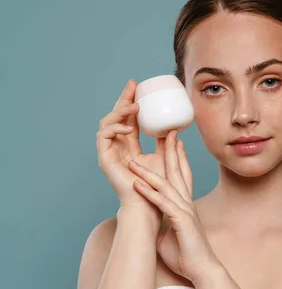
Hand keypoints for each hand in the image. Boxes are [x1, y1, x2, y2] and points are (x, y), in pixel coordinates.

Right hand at [96, 79, 169, 211]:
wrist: (150, 204)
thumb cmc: (158, 186)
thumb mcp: (165, 158)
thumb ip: (165, 142)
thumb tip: (172, 127)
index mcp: (129, 145)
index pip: (129, 118)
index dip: (132, 101)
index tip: (139, 86)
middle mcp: (117, 146)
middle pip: (116, 116)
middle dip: (124, 98)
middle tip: (133, 84)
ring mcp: (109, 152)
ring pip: (107, 122)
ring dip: (120, 111)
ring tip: (136, 106)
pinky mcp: (104, 158)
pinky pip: (103, 136)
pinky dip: (115, 128)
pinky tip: (129, 126)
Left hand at [128, 129, 219, 283]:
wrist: (202, 270)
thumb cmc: (188, 256)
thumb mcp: (172, 235)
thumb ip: (165, 225)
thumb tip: (154, 224)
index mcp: (186, 205)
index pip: (182, 176)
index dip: (178, 158)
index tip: (174, 142)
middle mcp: (187, 203)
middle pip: (178, 172)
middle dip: (170, 151)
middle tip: (166, 132)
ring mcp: (185, 211)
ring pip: (166, 185)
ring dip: (149, 171)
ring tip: (133, 160)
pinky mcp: (181, 221)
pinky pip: (162, 204)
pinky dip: (149, 193)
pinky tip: (138, 183)